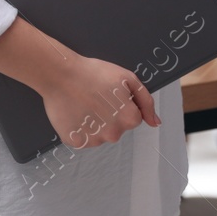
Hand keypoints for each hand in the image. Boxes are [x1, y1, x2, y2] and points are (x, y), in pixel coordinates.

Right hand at [37, 53, 159, 149]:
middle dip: (109, 115)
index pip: (133, 117)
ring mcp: (94, 140)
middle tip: (95, 97)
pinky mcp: (76, 143)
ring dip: (94, 122)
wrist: (61, 75)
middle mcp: (113, 134)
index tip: (109, 94)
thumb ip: (146, 102)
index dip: (121, 104)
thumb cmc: (93, 73)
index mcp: (129, 119)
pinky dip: (80, 127)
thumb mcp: (127, 78)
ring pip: (100, 133)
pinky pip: (83, 138)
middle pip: (117, 127)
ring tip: (83, 103)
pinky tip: (75, 112)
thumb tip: (155, 122)